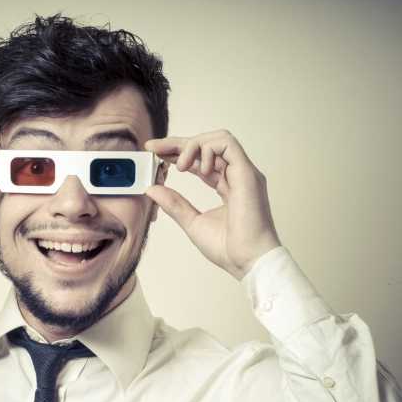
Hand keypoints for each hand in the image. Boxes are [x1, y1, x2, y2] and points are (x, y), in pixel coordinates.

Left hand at [144, 130, 281, 279]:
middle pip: (207, 145)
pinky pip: (227, 145)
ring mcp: (244, 173)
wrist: (248, 261)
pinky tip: (196, 168)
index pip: (201, 160)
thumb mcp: (192, 222)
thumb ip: (174, 204)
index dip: (177, 152)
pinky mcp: (247, 173)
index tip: (154, 151)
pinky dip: (207, 150)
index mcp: (227, 186)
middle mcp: (237, 175)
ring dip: (193, 145)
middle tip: (153, 147)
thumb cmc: (229, 249)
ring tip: (179, 166)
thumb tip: (152, 188)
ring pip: (218, 139)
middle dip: (178, 143)